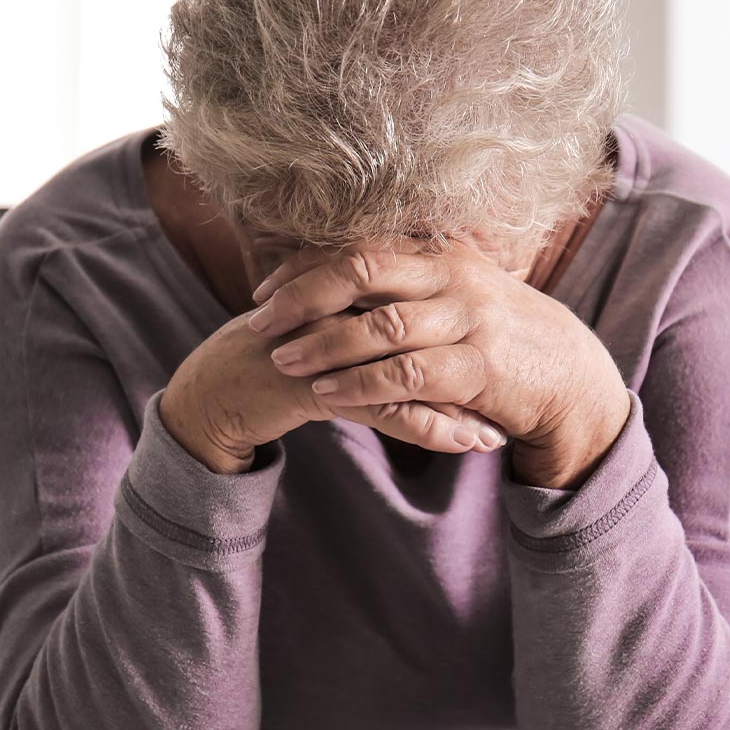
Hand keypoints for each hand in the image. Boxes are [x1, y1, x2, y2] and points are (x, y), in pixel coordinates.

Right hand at [161, 305, 507, 474]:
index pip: (424, 304)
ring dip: (458, 404)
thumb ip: (375, 330)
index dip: (468, 335)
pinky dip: (425, 427)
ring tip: (494, 436)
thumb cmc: (275, 361)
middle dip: (474, 369)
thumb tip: (433, 341)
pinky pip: (380, 404)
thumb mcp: (332, 340)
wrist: (212, 389)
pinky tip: (459, 445)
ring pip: (409, 366)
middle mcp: (340, 302)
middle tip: (517, 402)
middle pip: (426, 329)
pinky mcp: (308, 377)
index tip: (511, 369)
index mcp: (349, 283)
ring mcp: (323, 337)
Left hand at [246, 237, 631, 488]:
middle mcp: (453, 275)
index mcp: (439, 252)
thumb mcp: (455, 292)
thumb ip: (403, 282)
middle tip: (258, 322)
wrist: (572, 378)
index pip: (357, 246)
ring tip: (283, 361)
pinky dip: (360, 384)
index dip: (303, 267)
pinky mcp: (480, 366)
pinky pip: (407, 374)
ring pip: (380, 325)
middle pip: (360, 271)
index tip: (262, 289)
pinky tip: (327, 396)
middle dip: (301, 297)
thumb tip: (331, 275)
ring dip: (323, 345)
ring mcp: (469, 319)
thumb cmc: (499, 335)